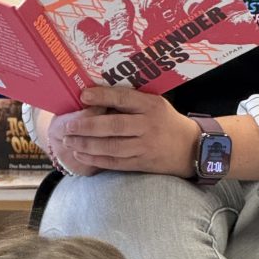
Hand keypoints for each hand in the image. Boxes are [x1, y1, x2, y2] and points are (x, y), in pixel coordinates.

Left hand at [53, 87, 199, 176]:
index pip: (124, 99)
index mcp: (151, 106)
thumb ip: (131, 101)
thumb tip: (96, 96)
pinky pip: (115, 162)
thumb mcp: (155, 104)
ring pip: (112, 147)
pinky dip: (96, 159)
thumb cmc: (166, 121)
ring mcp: (145, 146)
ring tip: (69, 141)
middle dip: (87, 126)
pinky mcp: (142, 163)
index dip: (102, 97)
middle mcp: (148, 126)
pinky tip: (81, 154)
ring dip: (87, 145)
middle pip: (114, 126)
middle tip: (68, 126)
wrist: (191, 148)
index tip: (83, 95)